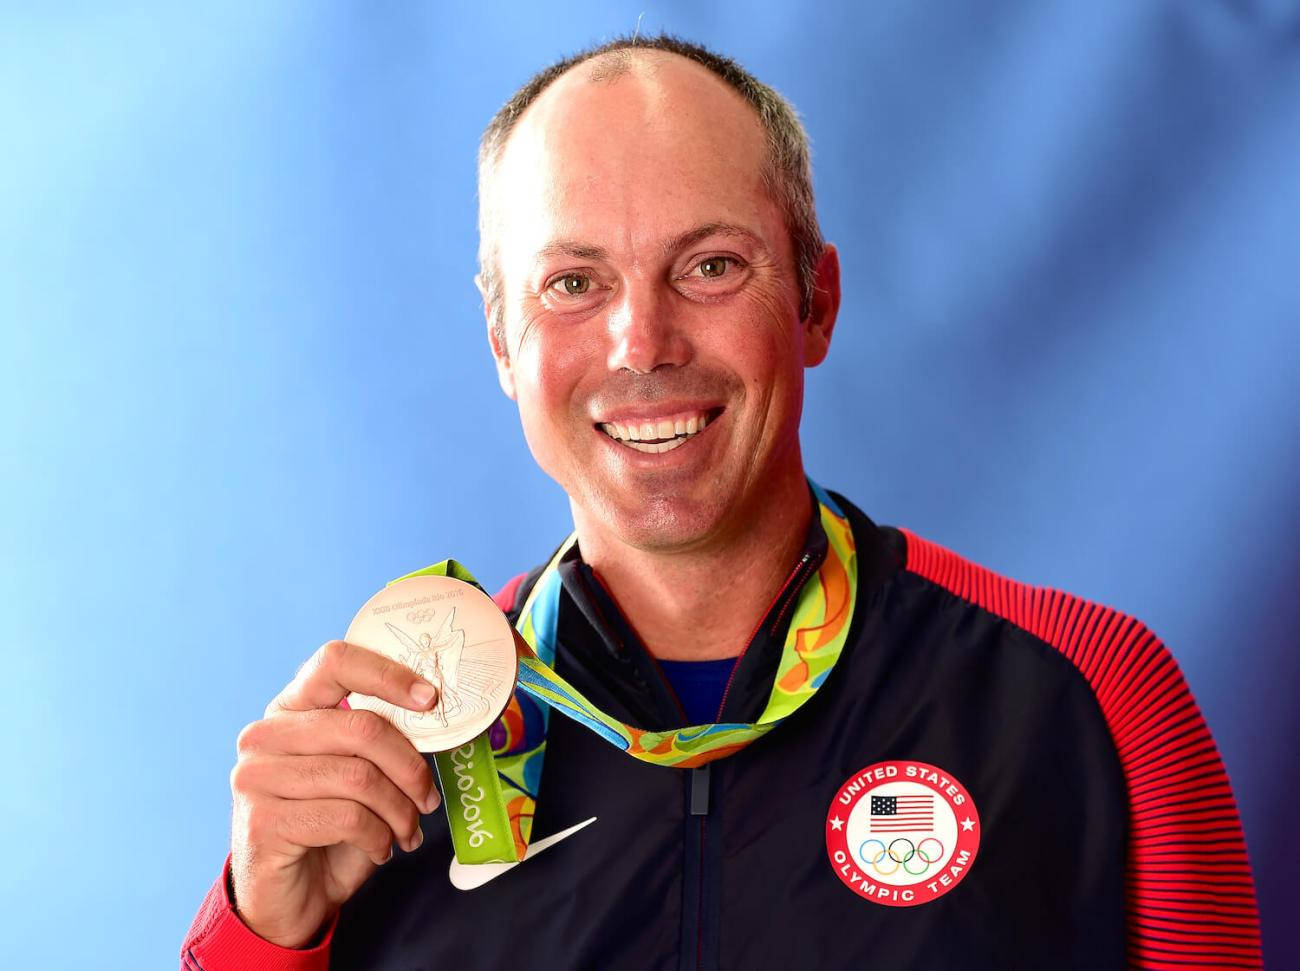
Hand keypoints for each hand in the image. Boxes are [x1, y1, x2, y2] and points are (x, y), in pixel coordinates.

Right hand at [228, 640, 442, 947]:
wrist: (288, 899)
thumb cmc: (330, 828)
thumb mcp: (356, 772)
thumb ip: (377, 739)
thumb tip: (433, 713)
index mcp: (291, 708)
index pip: (335, 662)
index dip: (388, 675)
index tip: (429, 699)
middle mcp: (265, 735)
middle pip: (362, 726)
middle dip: (410, 767)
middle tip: (428, 798)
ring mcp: (256, 777)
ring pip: (360, 777)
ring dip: (399, 810)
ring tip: (408, 830)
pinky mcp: (262, 822)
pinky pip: (347, 817)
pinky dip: (378, 837)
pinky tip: (380, 848)